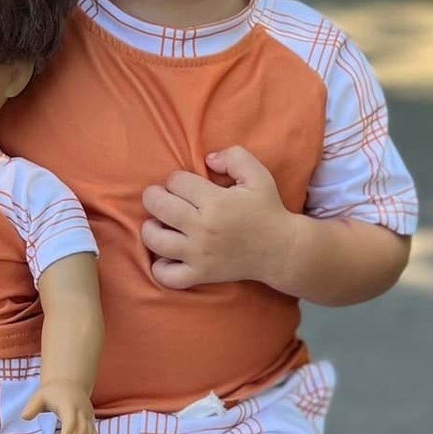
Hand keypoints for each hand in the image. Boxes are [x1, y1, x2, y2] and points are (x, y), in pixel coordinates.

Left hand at [23, 379, 98, 433]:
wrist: (70, 384)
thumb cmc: (52, 393)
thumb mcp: (40, 396)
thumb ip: (33, 406)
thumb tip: (24, 417)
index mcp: (68, 404)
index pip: (70, 416)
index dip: (69, 427)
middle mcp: (80, 410)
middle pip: (82, 426)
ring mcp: (87, 416)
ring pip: (90, 431)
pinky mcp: (90, 421)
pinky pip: (94, 433)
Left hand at [140, 146, 299, 290]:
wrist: (281, 250)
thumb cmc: (268, 209)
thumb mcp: (258, 175)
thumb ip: (234, 157)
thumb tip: (207, 159)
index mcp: (216, 201)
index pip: (176, 182)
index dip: (177, 179)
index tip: (186, 185)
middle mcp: (203, 228)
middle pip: (159, 206)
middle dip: (155, 197)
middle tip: (162, 198)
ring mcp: (199, 254)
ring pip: (155, 240)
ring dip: (151, 228)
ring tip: (160, 224)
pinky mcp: (200, 275)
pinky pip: (167, 276)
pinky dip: (160, 267)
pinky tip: (167, 255)